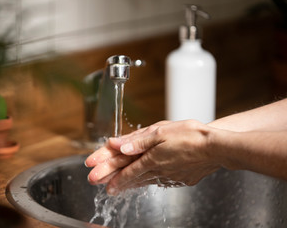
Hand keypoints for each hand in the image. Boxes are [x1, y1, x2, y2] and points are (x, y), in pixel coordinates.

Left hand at [86, 120, 220, 194]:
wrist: (216, 148)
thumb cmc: (190, 136)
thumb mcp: (161, 132)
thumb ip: (138, 140)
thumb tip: (118, 145)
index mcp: (152, 158)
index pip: (128, 170)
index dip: (114, 177)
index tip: (103, 184)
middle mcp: (159, 170)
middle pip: (134, 178)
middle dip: (117, 182)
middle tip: (104, 188)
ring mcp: (170, 176)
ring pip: (146, 181)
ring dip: (132, 184)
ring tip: (121, 188)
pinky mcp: (181, 178)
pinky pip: (160, 181)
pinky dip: (149, 182)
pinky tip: (148, 181)